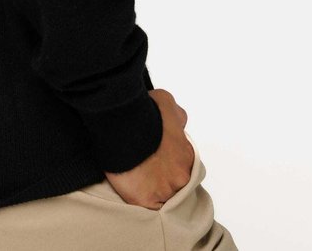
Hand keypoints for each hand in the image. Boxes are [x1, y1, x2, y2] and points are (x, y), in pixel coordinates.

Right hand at [103, 89, 193, 209]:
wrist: (124, 122)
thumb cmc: (144, 112)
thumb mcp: (166, 102)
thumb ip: (176, 116)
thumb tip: (180, 123)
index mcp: (186, 155)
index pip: (182, 167)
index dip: (170, 166)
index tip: (158, 163)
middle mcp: (181, 176)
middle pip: (174, 186)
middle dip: (163, 181)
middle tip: (146, 173)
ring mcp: (165, 191)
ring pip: (161, 199)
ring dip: (151, 193)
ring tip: (135, 181)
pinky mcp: (145, 201)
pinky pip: (144, 209)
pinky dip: (138, 202)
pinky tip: (131, 193)